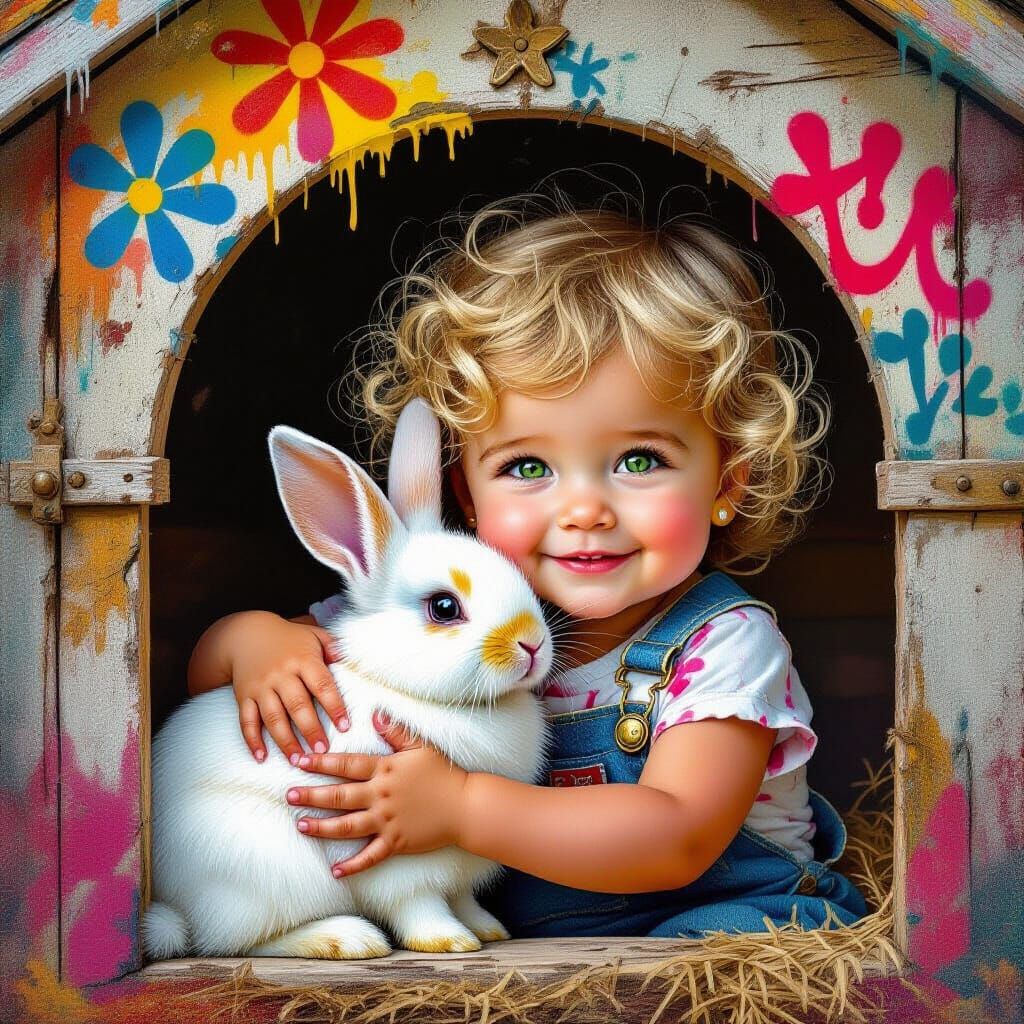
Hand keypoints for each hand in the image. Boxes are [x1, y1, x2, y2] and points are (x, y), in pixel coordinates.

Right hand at [231, 616, 348, 763]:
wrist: (245, 634)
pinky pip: (246, 720)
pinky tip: (261, 756)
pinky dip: (252, 740)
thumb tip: (345, 658)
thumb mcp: (313, 635)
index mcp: (302, 660)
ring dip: (285, 741)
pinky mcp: (243, 697)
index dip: (334, 706)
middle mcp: (281, 675)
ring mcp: (260, 687)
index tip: (345, 726)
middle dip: (310, 729)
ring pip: (273, 717)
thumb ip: (332, 645)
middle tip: (322, 750)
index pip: (322, 685)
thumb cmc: (289, 638)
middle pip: (297, 705)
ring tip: (297, 760)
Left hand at [286, 712, 468, 876]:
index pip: (346, 765)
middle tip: (289, 795)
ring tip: (301, 825)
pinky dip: (352, 866)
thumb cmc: (443, 774)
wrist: (465, 806)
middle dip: (312, 796)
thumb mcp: (420, 746)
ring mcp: (387, 821)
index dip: (321, 763)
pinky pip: (370, 856)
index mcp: (385, 770)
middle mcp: (380, 796)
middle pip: (339, 796)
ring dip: (321, 827)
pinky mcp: (395, 842)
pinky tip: (335, 870)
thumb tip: (374, 713)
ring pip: (347, 826)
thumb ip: (395, 731)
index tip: (299, 761)